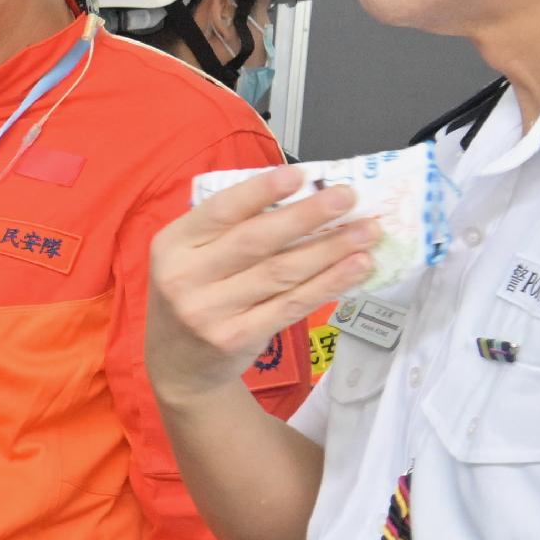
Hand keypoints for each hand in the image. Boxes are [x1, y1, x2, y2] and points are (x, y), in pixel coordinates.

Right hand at [148, 170, 375, 407]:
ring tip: (367, 231)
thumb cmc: (196, 294)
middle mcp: (184, 277)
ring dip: (329, 249)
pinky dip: (328, 283)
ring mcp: (210, 312)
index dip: (261, 191)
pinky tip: (355, 267)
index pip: (221, 211)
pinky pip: (292, 304)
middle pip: (255, 241)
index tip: (300, 174)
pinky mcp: (237, 337)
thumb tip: (304, 195)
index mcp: (172, 244)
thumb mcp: (192, 256)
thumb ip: (231, 228)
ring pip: (280, 272)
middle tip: (347, 197)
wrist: (179, 365)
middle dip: (307, 216)